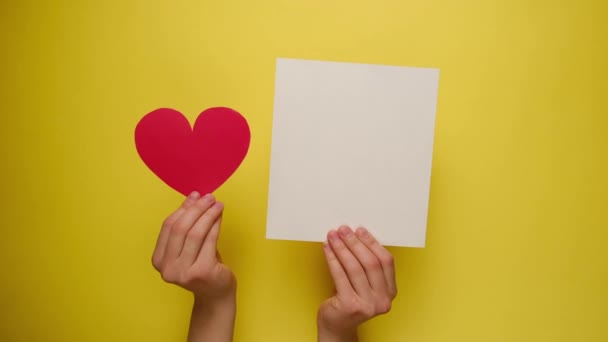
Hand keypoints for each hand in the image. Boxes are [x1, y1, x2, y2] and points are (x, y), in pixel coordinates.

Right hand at [152, 191, 235, 341]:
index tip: (195, 195)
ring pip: (195, 233)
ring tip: (217, 204)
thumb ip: (188, 223)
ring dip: (207, 215)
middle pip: (180, 228)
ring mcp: (183, 272)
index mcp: (158, 260)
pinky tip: (220, 216)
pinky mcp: (202, 272)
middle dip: (196, 209)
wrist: (215, 294)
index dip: (183, 208)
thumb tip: (193, 197)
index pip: (168, 227)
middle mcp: (167, 268)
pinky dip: (215, 225)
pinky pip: (209, 241)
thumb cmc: (203, 266)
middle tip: (209, 198)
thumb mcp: (190, 245)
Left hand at [317, 226, 396, 341]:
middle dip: (355, 243)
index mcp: (390, 292)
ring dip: (342, 248)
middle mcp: (382, 300)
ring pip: (354, 268)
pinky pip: (340, 276)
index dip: (372, 243)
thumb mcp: (365, 285)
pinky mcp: (350, 305)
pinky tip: (327, 249)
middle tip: (343, 230)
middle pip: (370, 263)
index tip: (360, 230)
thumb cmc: (350, 300)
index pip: (386, 261)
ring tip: (333, 237)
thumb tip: (355, 236)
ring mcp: (367, 304)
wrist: (337, 326)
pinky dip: (333, 259)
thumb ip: (367, 266)